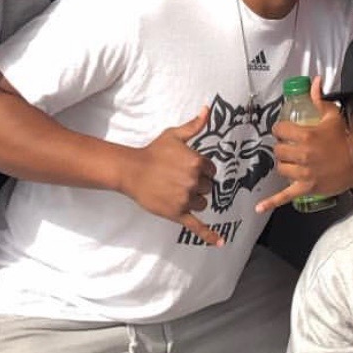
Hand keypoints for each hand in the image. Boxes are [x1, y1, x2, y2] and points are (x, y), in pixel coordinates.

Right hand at [116, 107, 221, 245]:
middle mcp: (194, 181)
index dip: (202, 169)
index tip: (188, 167)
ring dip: (195, 199)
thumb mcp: (175, 135)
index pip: (211, 170)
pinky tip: (220, 242)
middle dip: (197, 184)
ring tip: (177, 191)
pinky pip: (197, 226)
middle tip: (179, 179)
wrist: (132, 171)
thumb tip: (208, 109)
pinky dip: (210, 235)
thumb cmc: (154, 151)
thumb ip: (194, 125)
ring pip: (202, 203)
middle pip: (208, 187)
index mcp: (197, 162)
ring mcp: (186, 199)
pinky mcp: (178, 214)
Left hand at [256, 78, 352, 212]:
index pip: (280, 130)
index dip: (280, 129)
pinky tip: (259, 207)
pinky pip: (285, 196)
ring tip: (289, 160)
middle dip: (281, 146)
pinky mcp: (306, 188)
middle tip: (287, 145)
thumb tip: (314, 81)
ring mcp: (303, 173)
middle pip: (278, 150)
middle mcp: (302, 154)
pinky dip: (271, 202)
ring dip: (282, 163)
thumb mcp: (333, 115)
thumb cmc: (346, 137)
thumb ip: (319, 98)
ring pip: (280, 168)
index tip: (283, 129)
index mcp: (307, 135)